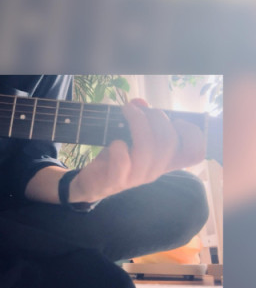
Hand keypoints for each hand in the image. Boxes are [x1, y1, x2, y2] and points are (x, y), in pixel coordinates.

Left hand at [69, 99, 205, 202]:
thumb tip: (140, 104)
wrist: (92, 183)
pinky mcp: (116, 179)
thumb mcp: (131, 137)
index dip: (193, 134)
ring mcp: (137, 177)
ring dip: (137, 123)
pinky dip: (119, 146)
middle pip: (169, 143)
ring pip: (148, 149)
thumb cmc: (117, 157)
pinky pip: (123, 162)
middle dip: (156, 117)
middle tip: (140, 110)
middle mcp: (155, 170)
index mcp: (165, 161)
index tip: (176, 121)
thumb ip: (140, 119)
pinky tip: (115, 141)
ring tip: (126, 112)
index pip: (195, 154)